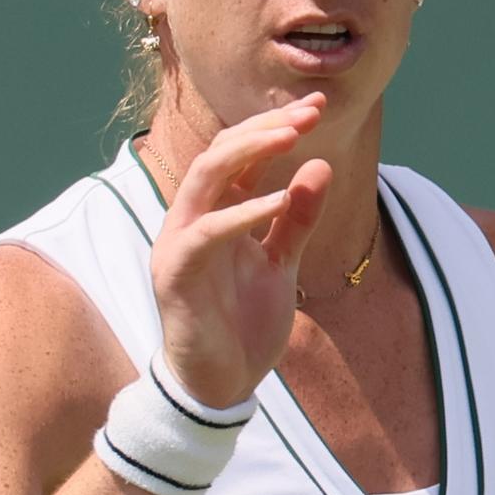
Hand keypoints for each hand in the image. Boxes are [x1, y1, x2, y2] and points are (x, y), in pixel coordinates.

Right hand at [149, 96, 331, 407]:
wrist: (221, 387)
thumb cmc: (244, 325)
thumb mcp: (283, 264)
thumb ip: (298, 219)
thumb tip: (319, 165)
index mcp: (215, 215)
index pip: (239, 155)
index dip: (274, 127)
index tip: (317, 108)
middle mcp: (192, 220)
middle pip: (220, 153)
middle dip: (264, 128)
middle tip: (309, 112)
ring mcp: (179, 244)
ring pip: (204, 178)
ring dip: (249, 151)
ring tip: (293, 135)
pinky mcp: (176, 275)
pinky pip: (206, 234)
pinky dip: (242, 213)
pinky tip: (278, 201)